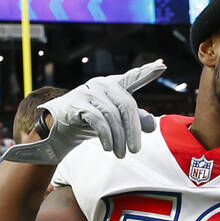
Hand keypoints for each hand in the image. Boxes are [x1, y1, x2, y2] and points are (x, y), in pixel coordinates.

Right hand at [2, 62, 164, 164]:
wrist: (58, 131)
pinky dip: (106, 136)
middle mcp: (102, 84)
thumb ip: (133, 121)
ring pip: (113, 115)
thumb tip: (152, 125)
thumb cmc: (88, 124)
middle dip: (133, 130)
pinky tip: (108, 147)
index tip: (161, 66)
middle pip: (127, 105)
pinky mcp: (77, 103)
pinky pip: (98, 120)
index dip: (147, 72)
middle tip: (135, 150)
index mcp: (114, 86)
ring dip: (119, 138)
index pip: (132, 78)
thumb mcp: (114, 123)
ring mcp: (88, 91)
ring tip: (120, 154)